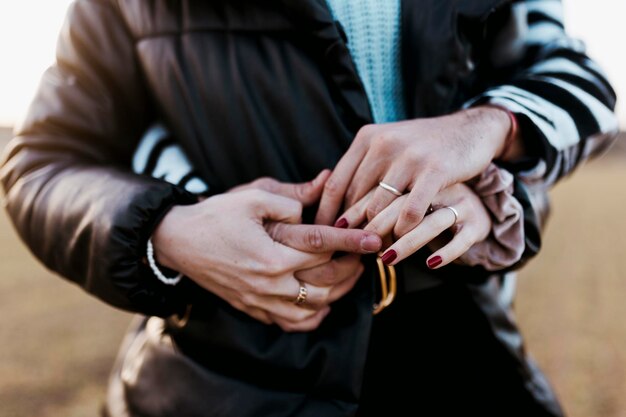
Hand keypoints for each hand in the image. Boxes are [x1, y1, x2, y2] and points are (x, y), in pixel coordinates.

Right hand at [152, 171, 381, 331]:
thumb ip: (290, 196)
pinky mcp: (253, 308)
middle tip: (362, 254)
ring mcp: (261, 300)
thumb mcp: (250, 196)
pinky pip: (290, 323)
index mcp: (271, 254)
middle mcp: (269, 283)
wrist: (178, 242)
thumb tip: (323, 185)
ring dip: (337, 294)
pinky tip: (322, 302)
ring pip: (313, 308)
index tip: (375, 239)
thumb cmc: (215, 216)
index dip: (352, 241)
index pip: (323, 247)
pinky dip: (312, 317)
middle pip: (325, 282)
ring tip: (348, 275)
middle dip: (350, 268)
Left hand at [316, 106, 509, 239]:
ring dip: (376, 233)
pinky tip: (403, 237)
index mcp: (367, 138)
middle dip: (351, 228)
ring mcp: (409, 157)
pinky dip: (404, 229)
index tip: (323, 233)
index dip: (326, 212)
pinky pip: (410, 210)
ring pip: (379, 207)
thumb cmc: (424, 144)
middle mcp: (384, 144)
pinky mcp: (435, 171)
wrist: (471, 129)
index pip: (336, 182)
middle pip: (355, 199)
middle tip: (349, 248)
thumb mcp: (389, 145)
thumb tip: (335, 200)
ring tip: (374, 249)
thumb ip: (364, 167)